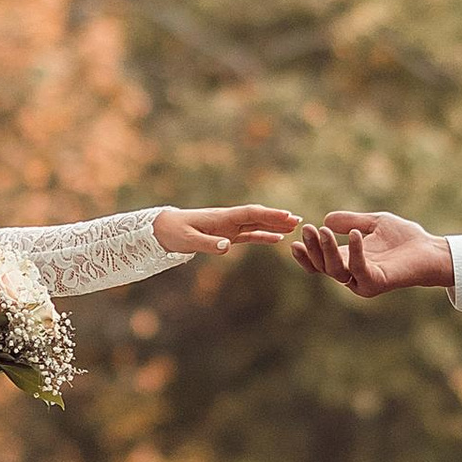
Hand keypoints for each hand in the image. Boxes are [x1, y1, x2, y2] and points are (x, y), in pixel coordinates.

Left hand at [153, 204, 301, 254]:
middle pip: (258, 217)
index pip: (251, 214)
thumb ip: (207, 244)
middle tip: (299, 221)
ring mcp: (229, 227)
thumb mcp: (188, 240)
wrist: (163, 229)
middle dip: (277, 218)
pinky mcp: (227, 235)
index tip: (286, 216)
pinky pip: (249, 234)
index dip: (269, 215)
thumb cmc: (174, 232)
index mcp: (222, 218)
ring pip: (256, 224)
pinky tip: (277, 238)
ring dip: (274, 225)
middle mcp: (229, 220)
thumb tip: (228, 247)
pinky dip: (263, 235)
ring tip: (294, 226)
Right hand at [294, 211, 455, 298]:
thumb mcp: (373, 224)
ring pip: (335, 270)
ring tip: (323, 230)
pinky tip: (355, 234)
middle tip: (308, 229)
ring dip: (327, 250)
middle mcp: (352, 274)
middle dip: (313, 248)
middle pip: (323, 266)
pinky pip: (359, 269)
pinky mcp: (376, 283)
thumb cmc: (404, 238)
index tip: (295, 239)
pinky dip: (355, 252)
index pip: (319, 262)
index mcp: (348, 261)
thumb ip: (351, 222)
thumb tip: (326, 219)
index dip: (305, 254)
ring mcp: (363, 281)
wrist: (430, 250)